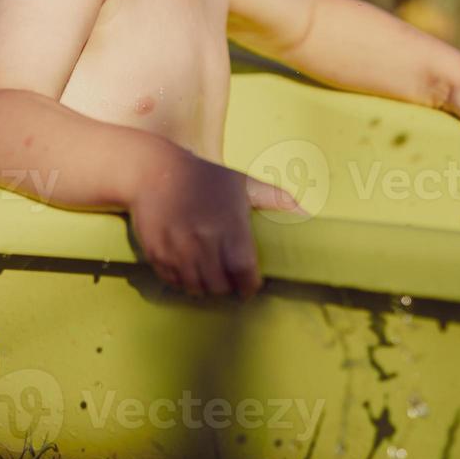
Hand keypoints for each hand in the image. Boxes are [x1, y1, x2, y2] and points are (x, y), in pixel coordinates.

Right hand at [128, 144, 303, 298]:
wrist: (153, 171)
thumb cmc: (204, 177)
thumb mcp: (241, 182)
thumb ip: (275, 198)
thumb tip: (306, 212)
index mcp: (229, 224)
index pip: (243, 271)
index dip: (249, 285)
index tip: (250, 287)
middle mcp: (203, 239)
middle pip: (220, 285)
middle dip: (228, 287)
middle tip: (230, 281)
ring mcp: (177, 248)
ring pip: (196, 288)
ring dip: (205, 287)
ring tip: (210, 277)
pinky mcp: (156, 253)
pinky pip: (174, 281)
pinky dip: (183, 282)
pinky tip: (189, 270)